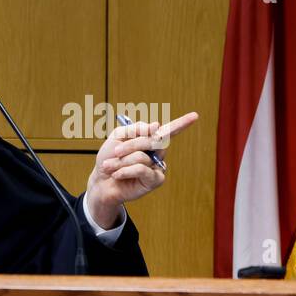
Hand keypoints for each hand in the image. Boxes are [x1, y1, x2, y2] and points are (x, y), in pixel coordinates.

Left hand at [85, 111, 198, 226]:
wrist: (100, 180)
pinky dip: (126, 170)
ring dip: (122, 161)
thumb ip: (135, 129)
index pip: (168, 130)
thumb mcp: (118, 137)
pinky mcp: (156, 180)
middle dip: (130, 145)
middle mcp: (157, 152)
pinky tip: (117, 175)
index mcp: (149, 139)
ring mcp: (158, 166)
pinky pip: (142, 169)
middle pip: (153, 140)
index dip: (182, 123)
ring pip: (143, 156)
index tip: (195, 115)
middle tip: (115, 152)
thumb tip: (157, 126)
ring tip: (112, 166)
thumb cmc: (110, 158)